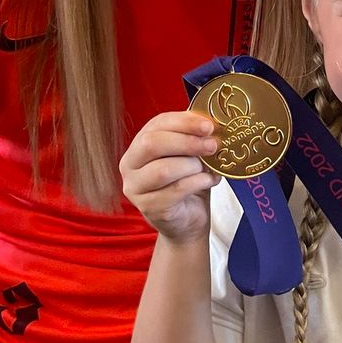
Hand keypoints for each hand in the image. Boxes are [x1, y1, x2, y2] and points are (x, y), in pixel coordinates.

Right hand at [120, 112, 219, 242]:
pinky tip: (208, 181)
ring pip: (163, 169)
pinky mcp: (149, 207)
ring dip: (192, 166)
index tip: (209, 126)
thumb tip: (210, 125)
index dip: (184, 122)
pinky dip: (197, 183)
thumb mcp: (190, 155)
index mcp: (139, 144)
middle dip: (187, 142)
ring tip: (207, 169)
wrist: (187, 220)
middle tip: (212, 145)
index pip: (157, 124)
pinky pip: (175, 190)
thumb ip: (194, 138)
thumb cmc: (188, 183)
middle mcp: (130, 165)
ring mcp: (135, 188)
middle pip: (152, 144)